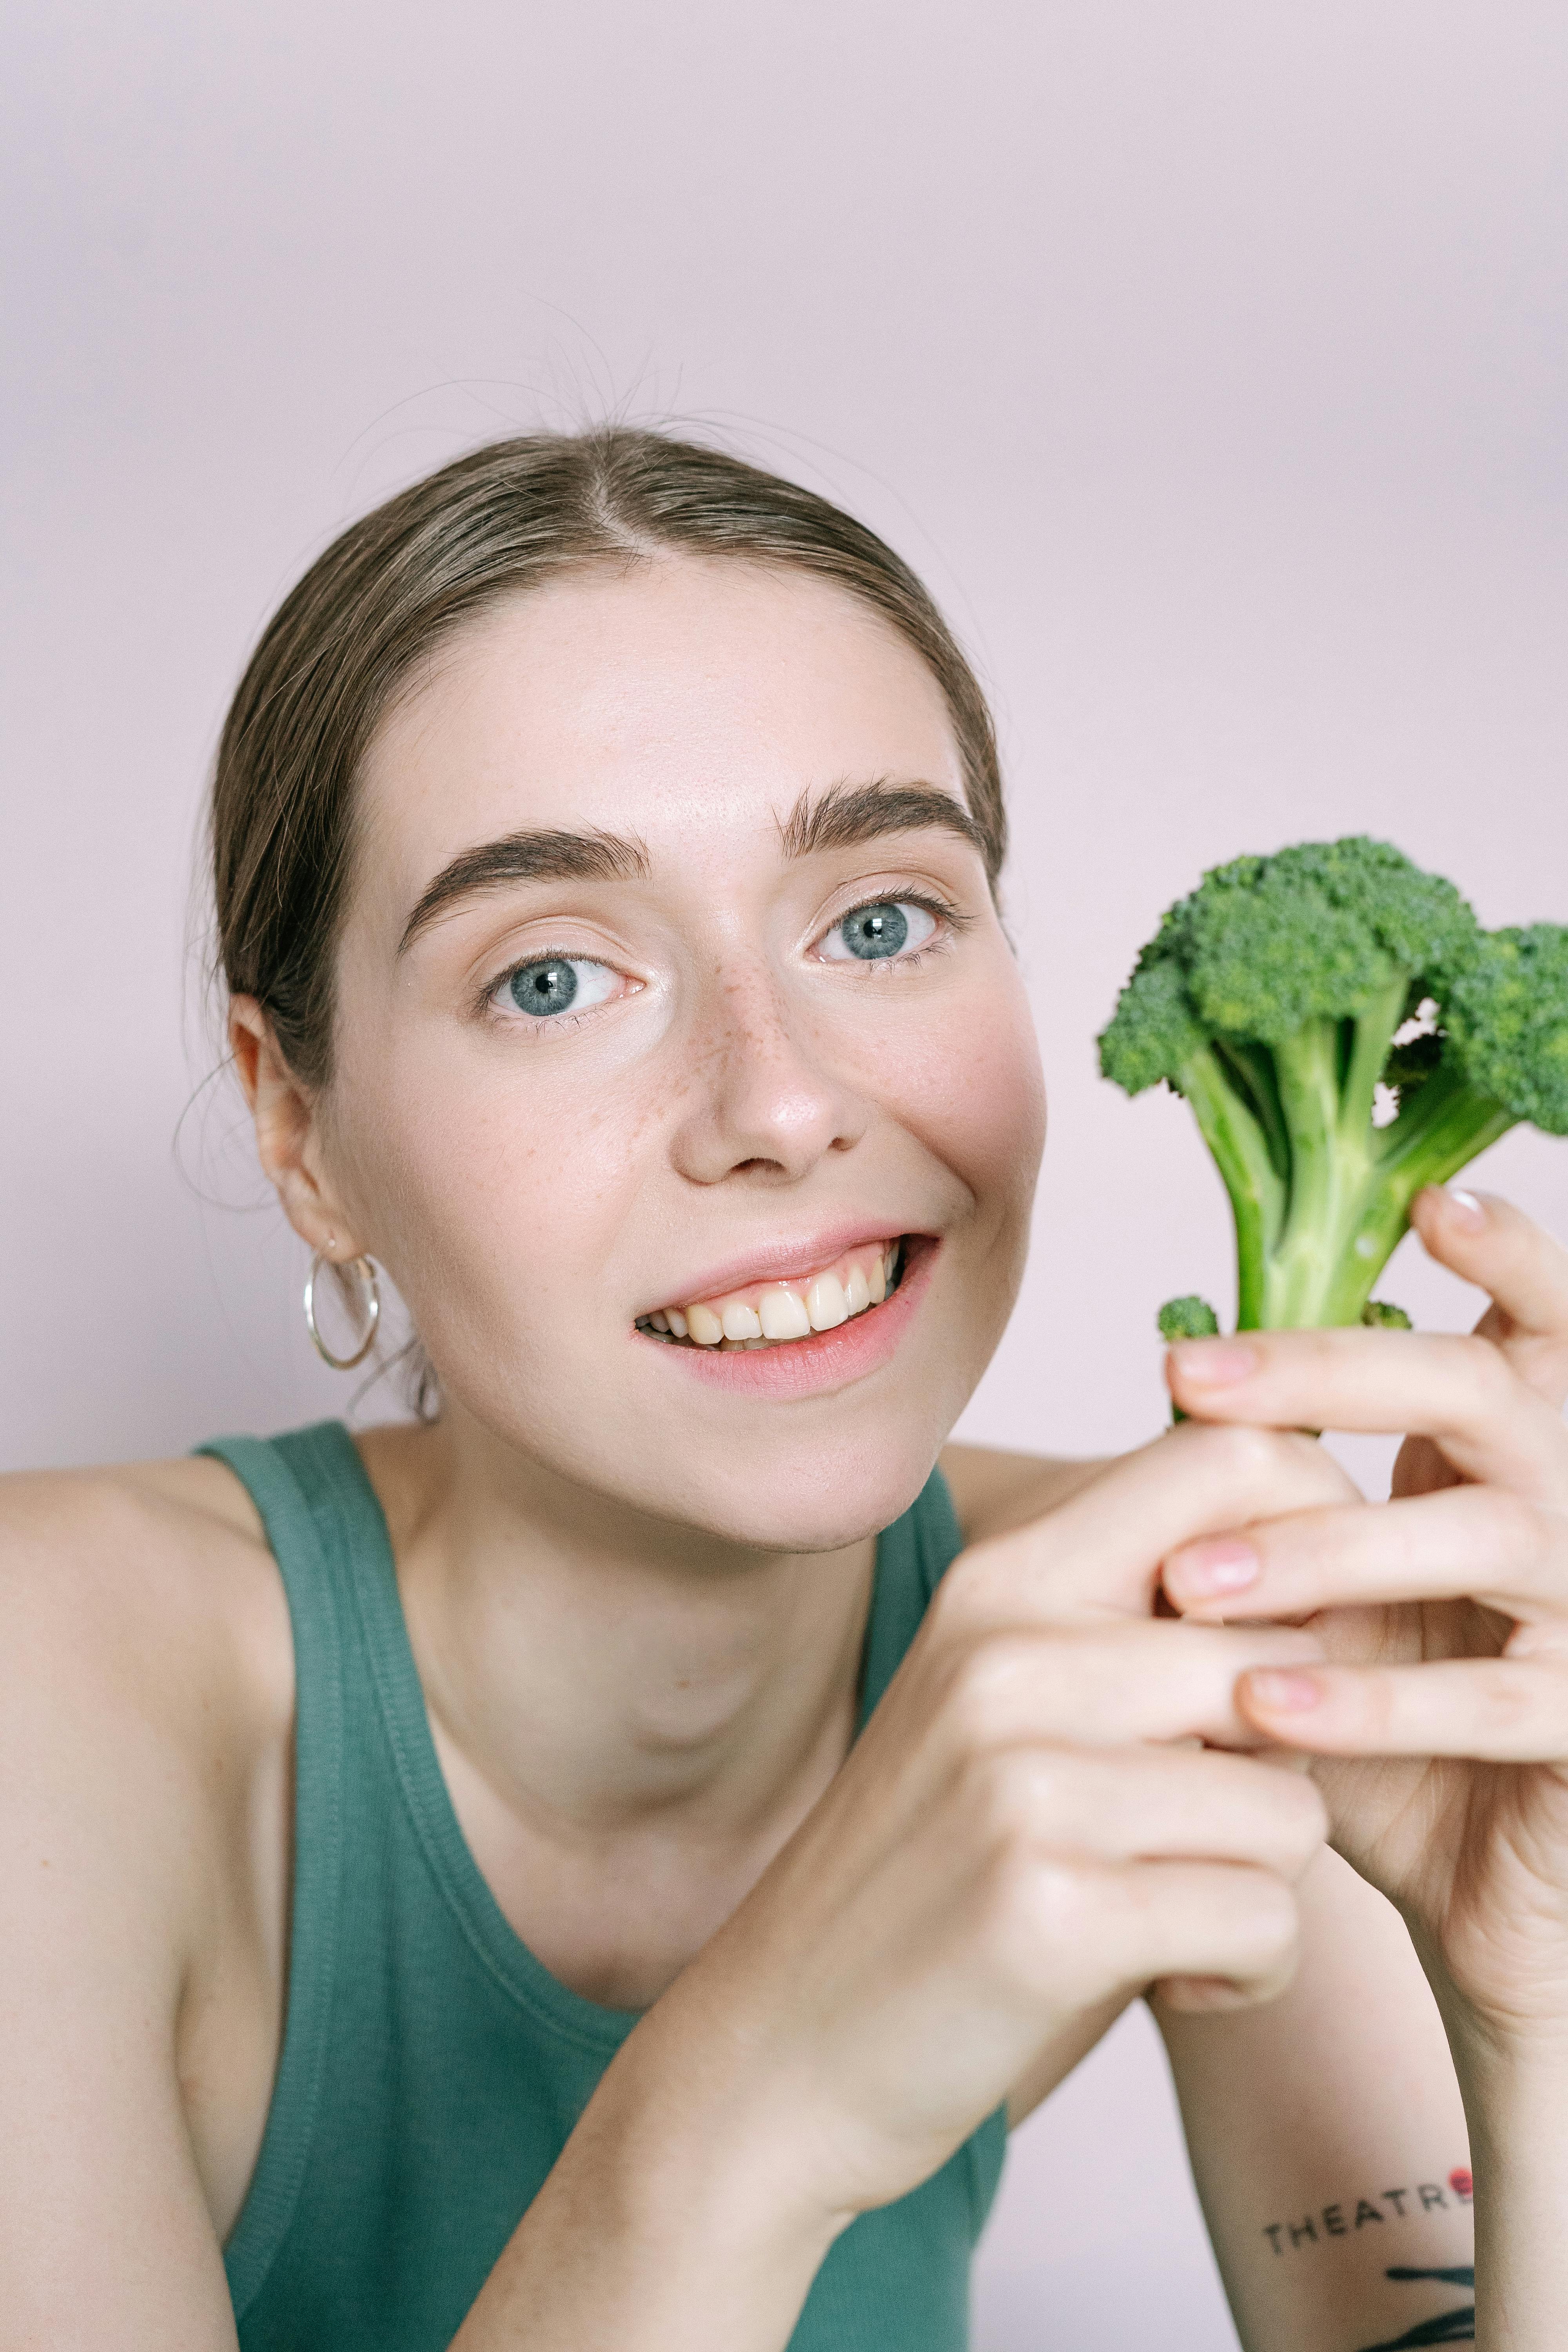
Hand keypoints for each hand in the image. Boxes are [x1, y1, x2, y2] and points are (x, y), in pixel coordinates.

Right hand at [637, 1427, 1345, 2232]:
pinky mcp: (1053, 1912)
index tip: (1294, 1632)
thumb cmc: (935, 1869)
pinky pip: (1265, 1921)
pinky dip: (1243, 1972)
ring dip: (1262, 1883)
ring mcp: (1022, 1781)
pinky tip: (1161, 1978)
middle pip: (1290, 1660)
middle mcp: (1007, 1653)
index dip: (1315, 1535)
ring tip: (1166, 1908)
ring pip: (1291, 1805)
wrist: (785, 2044)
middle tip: (1192, 1829)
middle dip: (1281, 1765)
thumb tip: (1322, 1551)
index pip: (1227, 1459)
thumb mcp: (1005, 1697)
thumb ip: (1134, 1617)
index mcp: (1001, 1579)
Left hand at [1161, 1186, 1567, 2049]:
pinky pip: (1493, 1700)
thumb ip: (1302, 1503)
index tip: (1426, 1204)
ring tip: (1190, 1584)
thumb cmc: (1406, 1717)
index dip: (1507, 1254)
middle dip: (1334, 1373)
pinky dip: (1369, 1698)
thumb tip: (1181, 1402)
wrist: (1494, 1899)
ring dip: (1325, 1551)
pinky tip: (1262, 1705)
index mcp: (1531, 1445)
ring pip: (1480, 1538)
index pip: (1539, 1321)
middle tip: (1187, 1380)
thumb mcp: (1356, 1590)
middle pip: (1483, 1393)